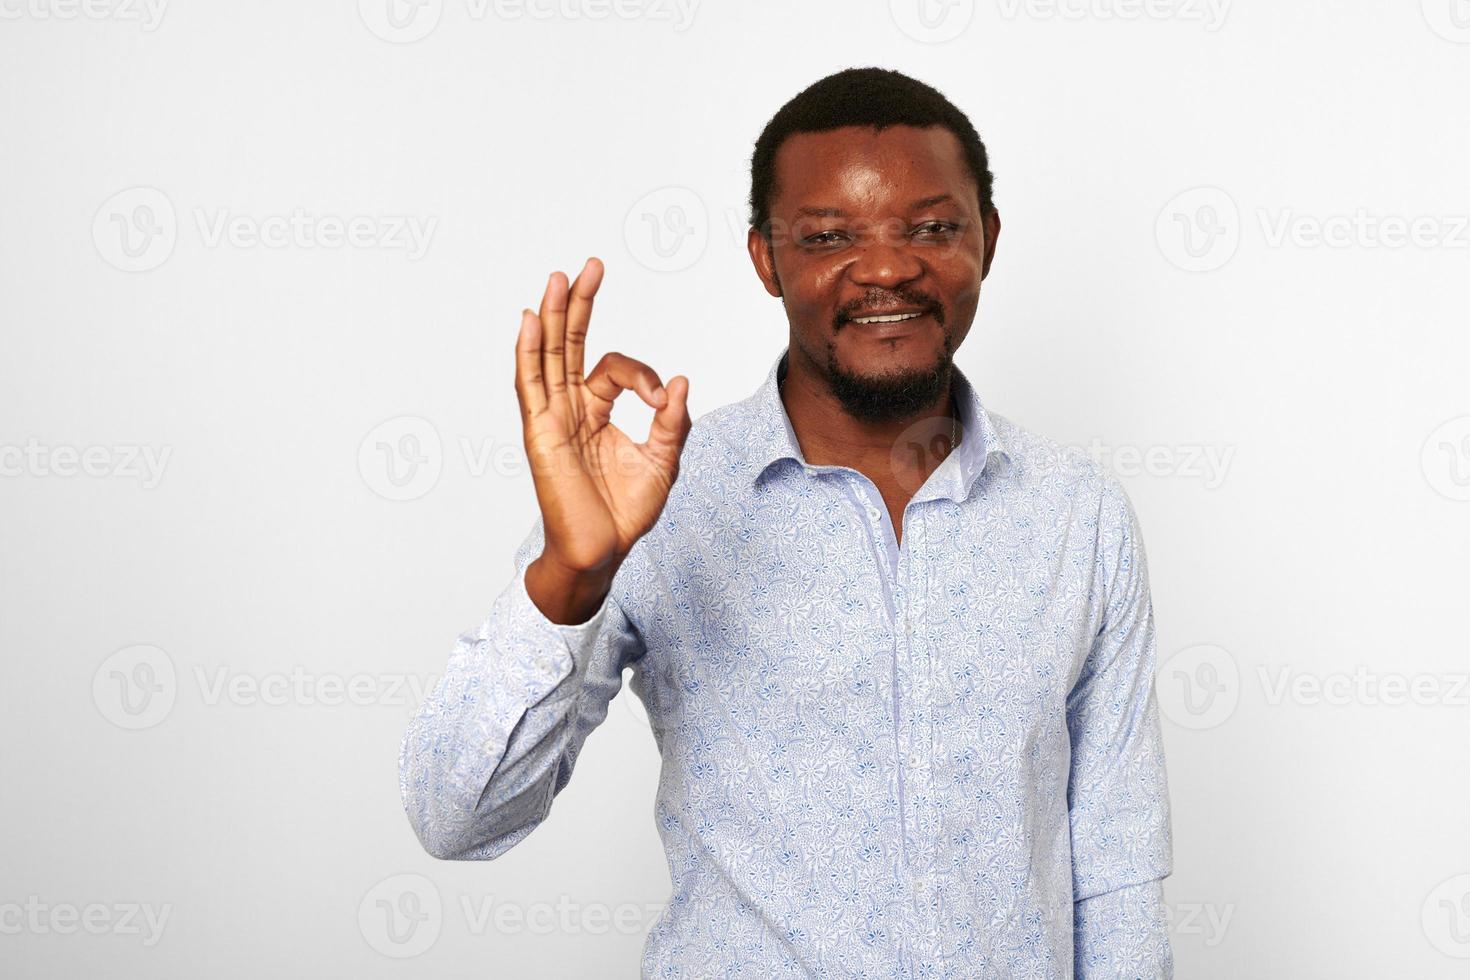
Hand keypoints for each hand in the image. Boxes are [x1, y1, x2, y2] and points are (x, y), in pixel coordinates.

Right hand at [514, 258, 690, 616]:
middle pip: (570, 346)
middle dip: (581, 305)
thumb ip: (671, 421)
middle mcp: (571, 409)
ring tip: (559, 278)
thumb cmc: (625, 512)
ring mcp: (552, 419)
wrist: (601, 551)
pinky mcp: (539, 434)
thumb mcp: (663, 460)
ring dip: (554, 316)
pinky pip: (530, 386)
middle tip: (592, 265)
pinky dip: (529, 352)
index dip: (642, 375)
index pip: (616, 370)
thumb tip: (679, 381)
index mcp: (597, 412)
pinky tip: (533, 320)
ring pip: (548, 356)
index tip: (661, 399)